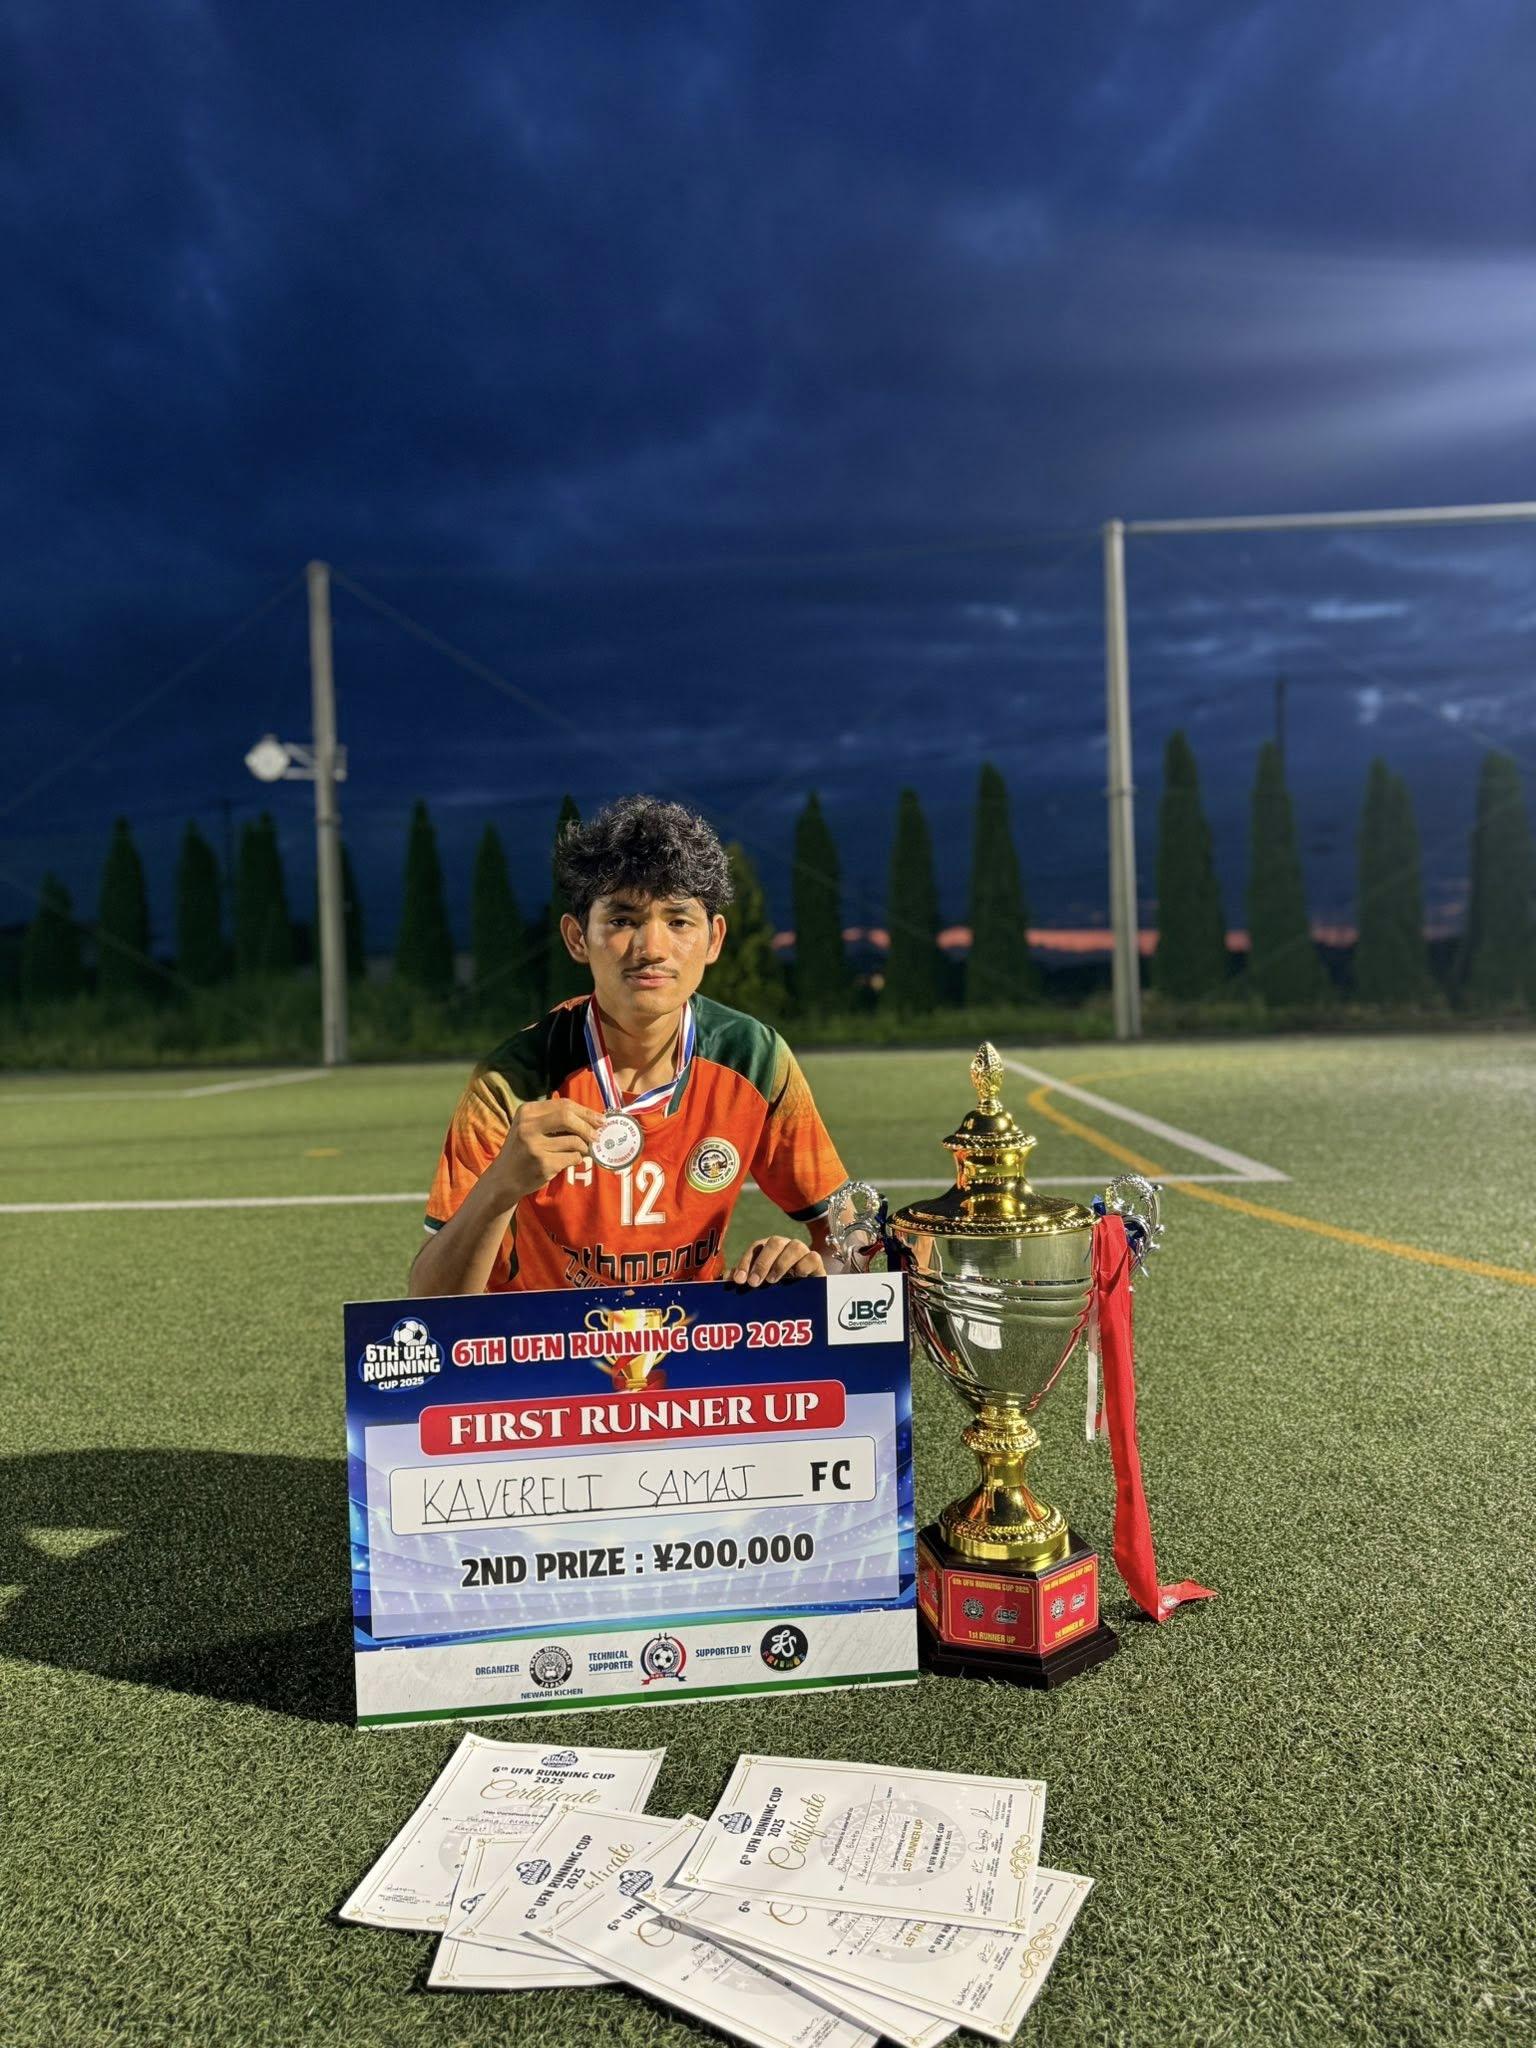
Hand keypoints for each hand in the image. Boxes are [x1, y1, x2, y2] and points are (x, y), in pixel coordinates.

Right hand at [489, 1098, 605, 1202]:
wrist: (504, 1178)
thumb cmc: (523, 1150)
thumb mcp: (530, 1127)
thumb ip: (555, 1119)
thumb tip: (593, 1118)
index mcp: (527, 1112)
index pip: (563, 1105)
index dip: (585, 1111)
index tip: (599, 1119)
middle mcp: (528, 1126)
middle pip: (567, 1117)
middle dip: (588, 1126)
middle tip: (597, 1135)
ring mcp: (535, 1146)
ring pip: (574, 1140)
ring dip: (584, 1147)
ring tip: (581, 1150)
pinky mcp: (543, 1164)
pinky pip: (572, 1157)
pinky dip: (576, 1159)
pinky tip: (569, 1161)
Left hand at [728, 1236, 825, 1286]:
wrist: (806, 1295)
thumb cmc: (778, 1287)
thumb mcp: (760, 1283)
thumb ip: (744, 1278)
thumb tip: (724, 1278)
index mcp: (768, 1249)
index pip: (755, 1248)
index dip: (746, 1262)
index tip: (739, 1280)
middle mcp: (785, 1247)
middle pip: (774, 1243)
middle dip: (762, 1262)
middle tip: (754, 1282)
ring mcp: (802, 1253)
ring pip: (795, 1246)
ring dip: (782, 1263)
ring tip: (773, 1281)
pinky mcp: (816, 1263)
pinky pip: (812, 1257)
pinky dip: (803, 1265)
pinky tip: (797, 1277)